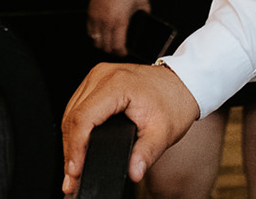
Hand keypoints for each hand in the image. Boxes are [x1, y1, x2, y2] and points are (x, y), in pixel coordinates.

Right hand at [60, 61, 201, 193]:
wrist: (185, 82)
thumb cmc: (175, 102)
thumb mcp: (164, 131)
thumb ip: (146, 153)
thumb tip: (133, 172)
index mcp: (117, 84)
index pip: (83, 119)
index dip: (75, 149)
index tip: (75, 172)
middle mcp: (103, 75)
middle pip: (73, 118)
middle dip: (71, 151)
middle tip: (73, 179)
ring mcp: (98, 76)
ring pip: (71, 113)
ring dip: (70, 142)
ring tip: (74, 168)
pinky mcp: (97, 81)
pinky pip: (78, 107)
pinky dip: (76, 129)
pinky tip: (78, 147)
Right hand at [87, 0, 151, 56]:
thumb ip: (146, 12)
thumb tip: (147, 21)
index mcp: (120, 21)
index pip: (117, 45)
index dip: (121, 52)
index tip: (125, 52)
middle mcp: (106, 23)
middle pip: (105, 47)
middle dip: (112, 51)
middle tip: (118, 49)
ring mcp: (96, 20)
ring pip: (96, 42)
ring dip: (103, 45)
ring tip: (110, 43)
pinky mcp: (90, 16)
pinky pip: (90, 33)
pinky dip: (95, 37)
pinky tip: (102, 35)